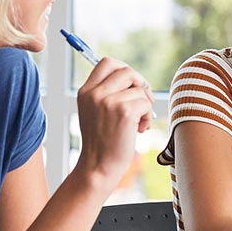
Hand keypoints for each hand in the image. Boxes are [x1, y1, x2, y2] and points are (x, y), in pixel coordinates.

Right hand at [74, 57, 153, 184]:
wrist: (98, 167)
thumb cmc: (102, 142)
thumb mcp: (95, 112)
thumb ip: (107, 93)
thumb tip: (133, 78)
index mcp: (85, 92)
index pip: (107, 63)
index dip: (124, 69)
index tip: (131, 85)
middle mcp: (94, 94)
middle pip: (127, 71)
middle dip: (140, 85)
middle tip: (142, 101)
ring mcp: (108, 101)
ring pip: (139, 89)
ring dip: (144, 105)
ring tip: (137, 123)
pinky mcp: (123, 111)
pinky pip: (145, 103)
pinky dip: (146, 116)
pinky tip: (139, 129)